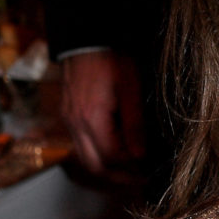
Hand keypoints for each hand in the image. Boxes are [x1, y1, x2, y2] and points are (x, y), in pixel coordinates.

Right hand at [62, 49, 145, 176]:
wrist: (85, 38)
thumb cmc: (111, 58)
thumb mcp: (131, 89)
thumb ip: (135, 125)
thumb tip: (140, 155)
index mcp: (91, 118)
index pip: (112, 158)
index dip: (132, 168)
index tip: (150, 171)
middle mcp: (75, 124)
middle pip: (94, 166)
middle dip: (118, 177)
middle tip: (140, 179)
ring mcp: (68, 120)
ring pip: (85, 158)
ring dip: (107, 168)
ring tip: (131, 169)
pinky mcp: (68, 116)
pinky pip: (81, 145)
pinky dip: (98, 154)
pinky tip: (116, 151)